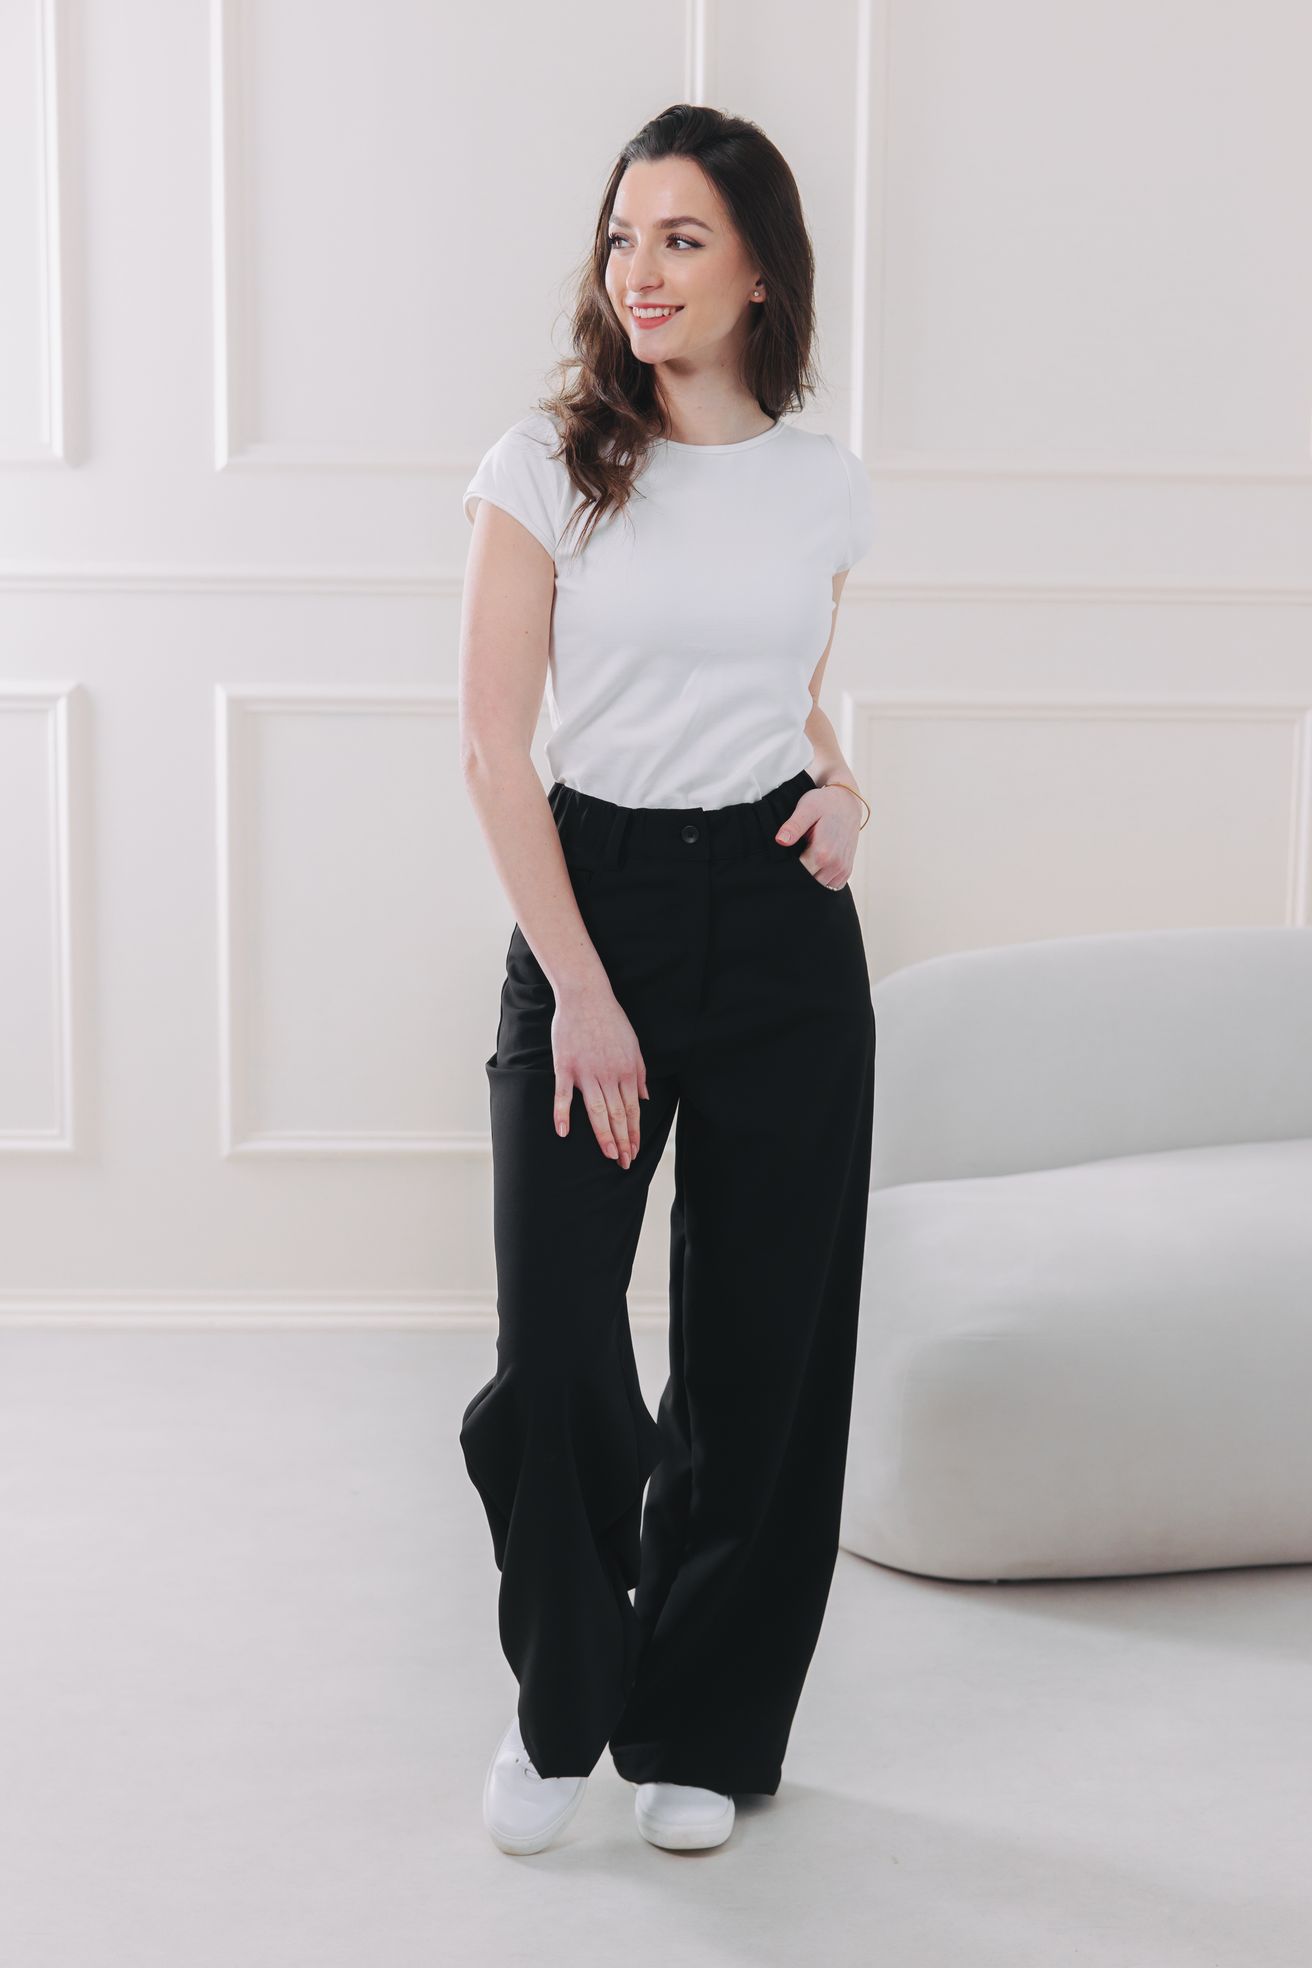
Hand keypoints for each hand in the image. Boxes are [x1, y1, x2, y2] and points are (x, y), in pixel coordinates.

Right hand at [551, 981, 647, 1167]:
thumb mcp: (634, 1045)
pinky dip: (562, 1114)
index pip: (632, 1110)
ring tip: (609, 1155)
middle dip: (622, 1141)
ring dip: (603, 1136)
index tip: (634, 1151)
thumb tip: (645, 1097)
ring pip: (597, 1111)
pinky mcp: (565, 1066)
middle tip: (623, 1162)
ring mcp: (586, 1072)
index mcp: (628, 1071)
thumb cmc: (611, 1019)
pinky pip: (563, 1095)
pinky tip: (562, 1132)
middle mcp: (609, 1075)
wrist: (586, 996)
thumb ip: (640, 1073)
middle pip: (617, 1115)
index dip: (633, 1133)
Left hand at [774, 784, 862, 887]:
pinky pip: (830, 887)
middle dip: (795, 878)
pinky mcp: (846, 871)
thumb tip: (780, 840)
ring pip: (818, 888)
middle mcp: (835, 864)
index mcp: (822, 852)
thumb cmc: (824, 804)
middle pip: (807, 884)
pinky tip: (811, 871)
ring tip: (797, 867)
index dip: (784, 872)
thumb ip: (793, 826)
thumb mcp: (806, 809)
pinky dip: (820, 883)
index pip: (797, 874)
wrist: (847, 802)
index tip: (776, 867)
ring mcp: (842, 870)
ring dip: (808, 882)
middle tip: (784, 867)